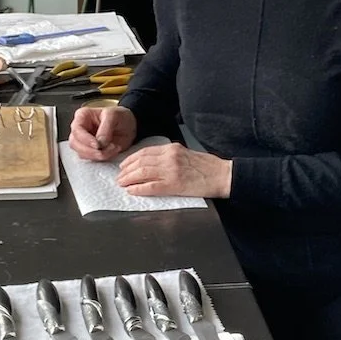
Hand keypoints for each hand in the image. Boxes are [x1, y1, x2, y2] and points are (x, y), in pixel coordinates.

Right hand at [68, 105, 136, 161]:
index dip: (85, 139)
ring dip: (98, 155)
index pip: (77, 130)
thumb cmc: (120, 116)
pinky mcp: (91, 150)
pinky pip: (91, 158)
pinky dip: (103, 157)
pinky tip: (113, 151)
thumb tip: (99, 142)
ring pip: (82, 153)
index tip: (97, 145)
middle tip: (104, 151)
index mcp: (82, 116)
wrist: (130, 125)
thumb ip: (106, 128)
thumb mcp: (114, 116)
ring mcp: (84, 141)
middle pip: (75, 144)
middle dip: (90, 151)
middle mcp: (80, 129)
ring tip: (113, 148)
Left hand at [117, 143, 232, 198]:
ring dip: (129, 179)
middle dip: (126, 170)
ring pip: (142, 173)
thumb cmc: (206, 166)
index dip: (131, 159)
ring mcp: (171, 171)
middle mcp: (169, 157)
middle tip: (119, 176)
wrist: (221, 175)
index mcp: (172, 148)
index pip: (145, 152)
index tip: (124, 165)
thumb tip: (152, 162)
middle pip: (140, 162)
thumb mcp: (186, 154)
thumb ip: (170, 156)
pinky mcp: (174, 185)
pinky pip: (151, 186)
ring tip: (122, 184)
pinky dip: (138, 189)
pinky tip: (131, 191)